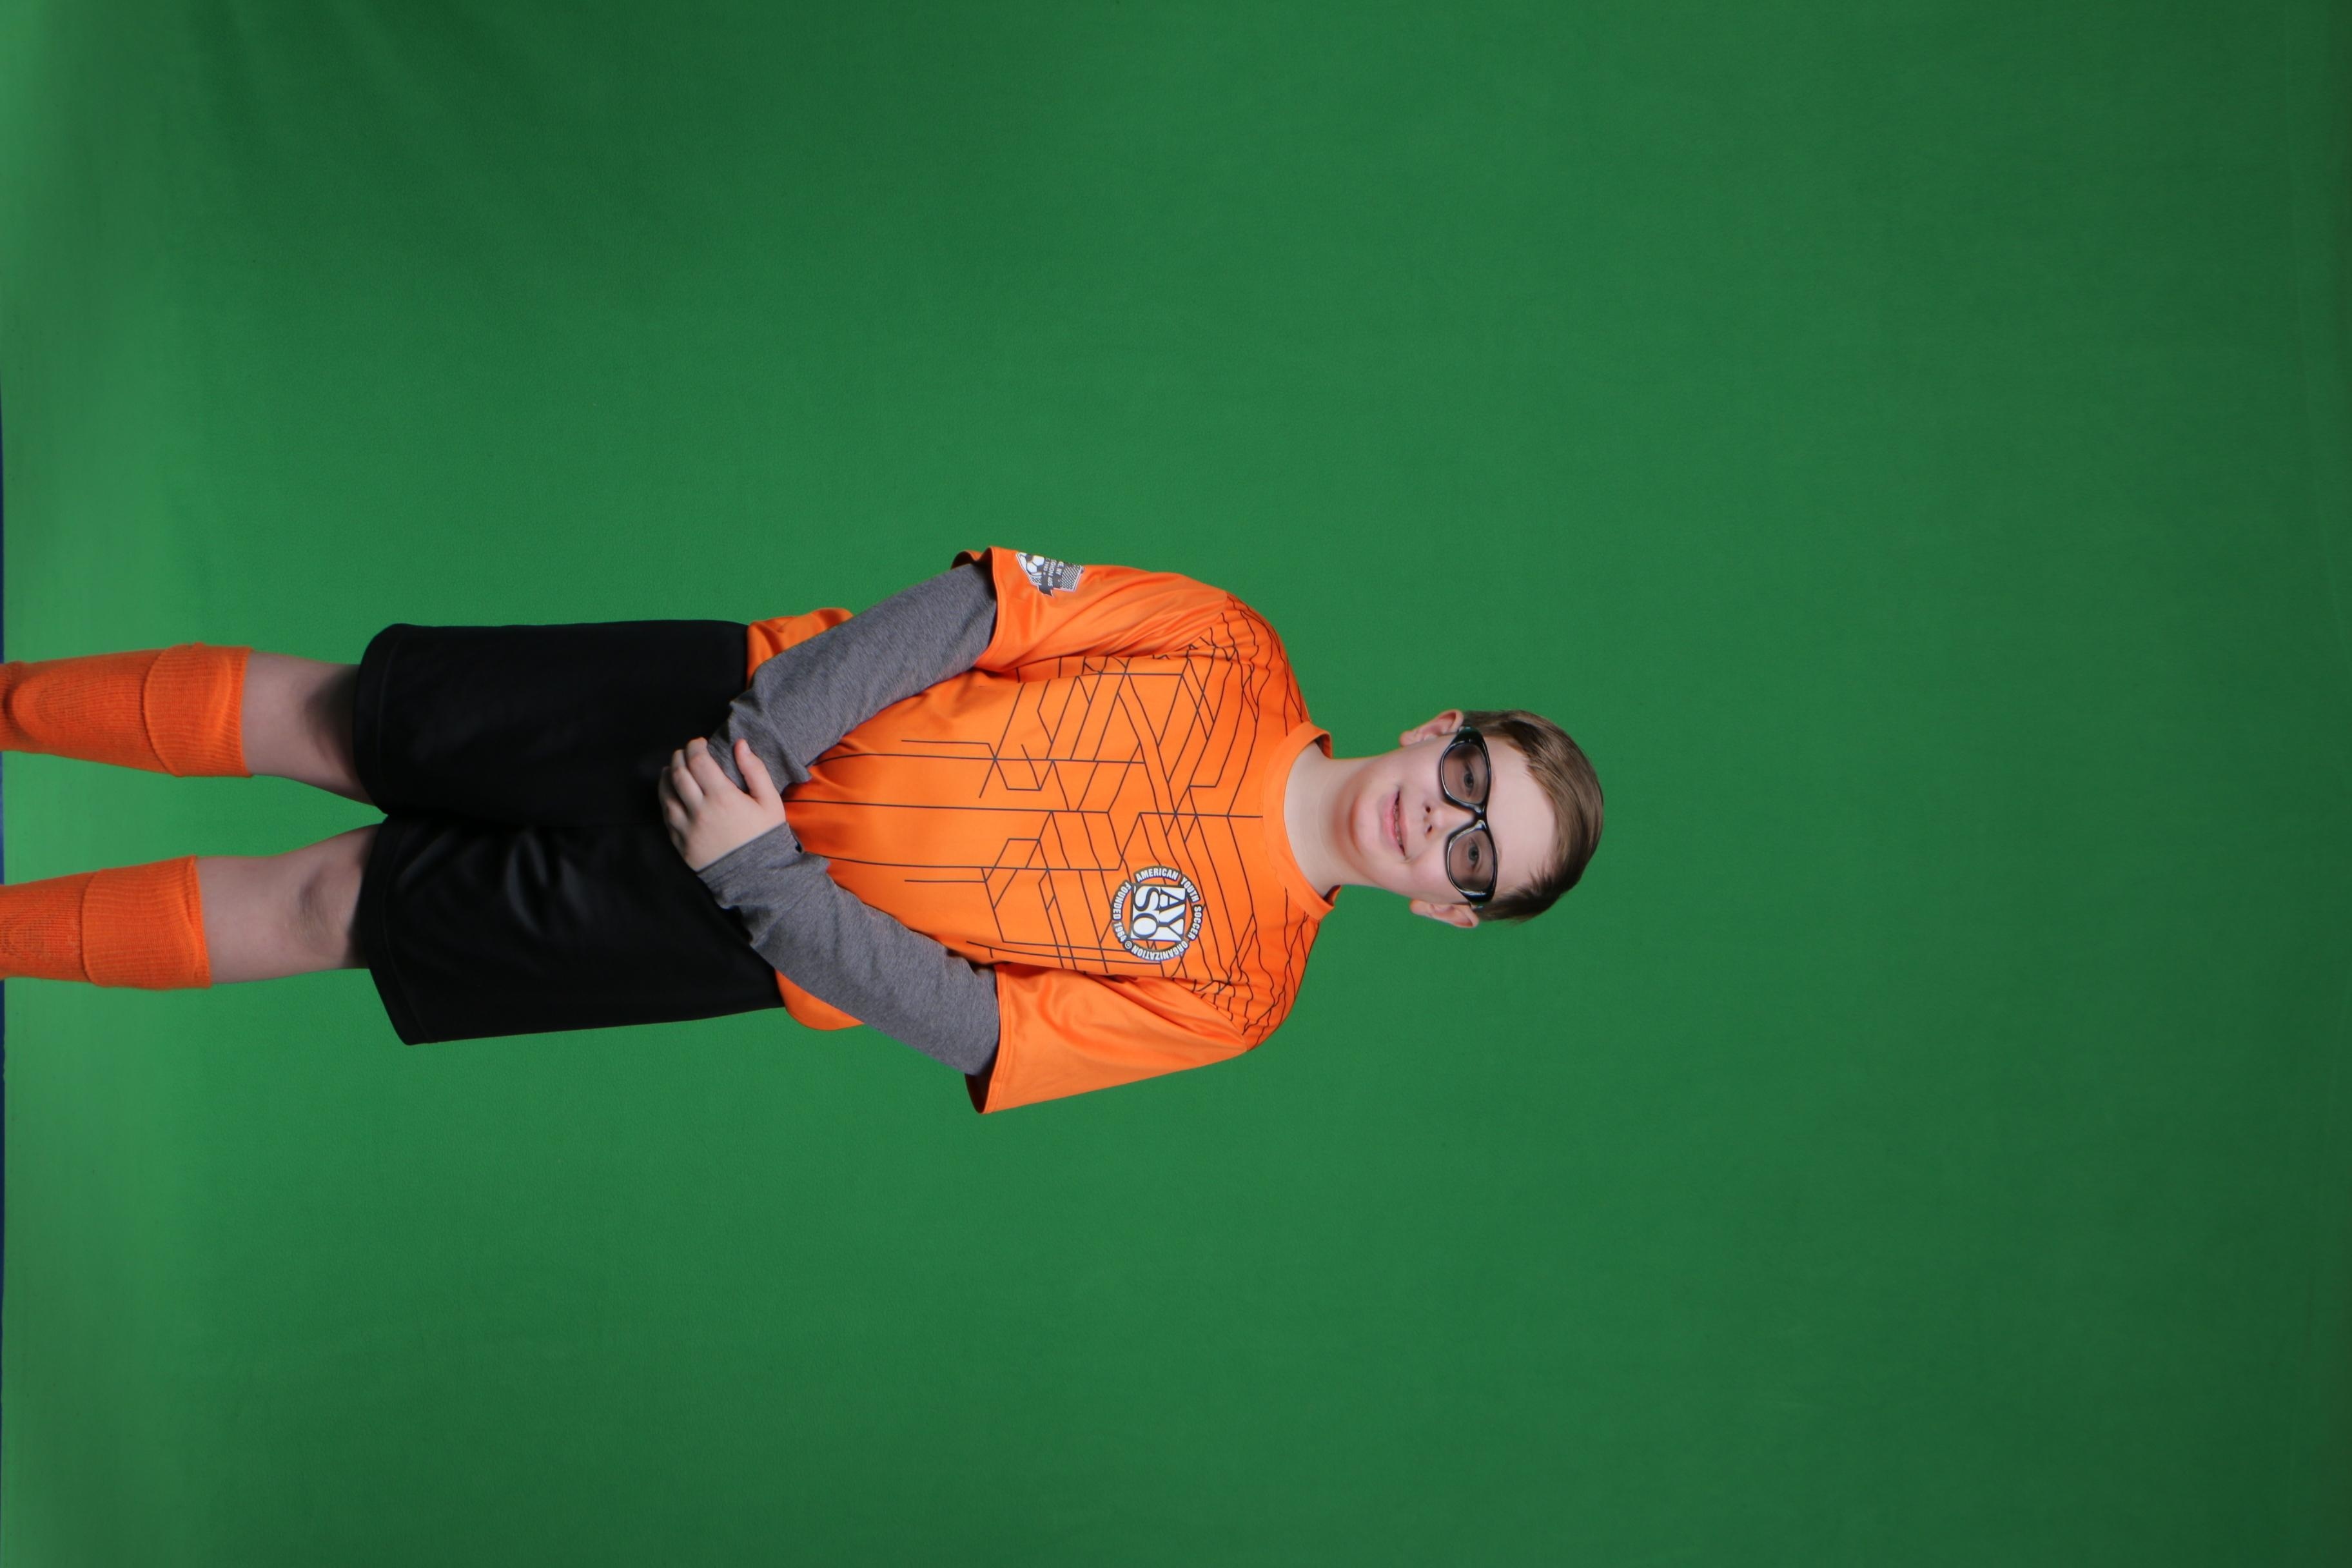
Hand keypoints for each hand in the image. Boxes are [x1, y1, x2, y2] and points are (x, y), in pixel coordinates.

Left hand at [659, 737, 788, 870]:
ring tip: (673, 769)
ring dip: (667, 775)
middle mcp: (699, 810)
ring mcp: (686, 828)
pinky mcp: (680, 843)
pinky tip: (669, 792)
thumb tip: (740, 744)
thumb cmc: (765, 836)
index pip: (698, 761)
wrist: (756, 877)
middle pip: (678, 773)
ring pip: (665, 793)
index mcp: (722, 797)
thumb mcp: (770, 801)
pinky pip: (665, 815)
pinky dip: (665, 798)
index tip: (700, 743)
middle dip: (679, 757)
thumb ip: (755, 770)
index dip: (695, 747)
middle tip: (686, 752)